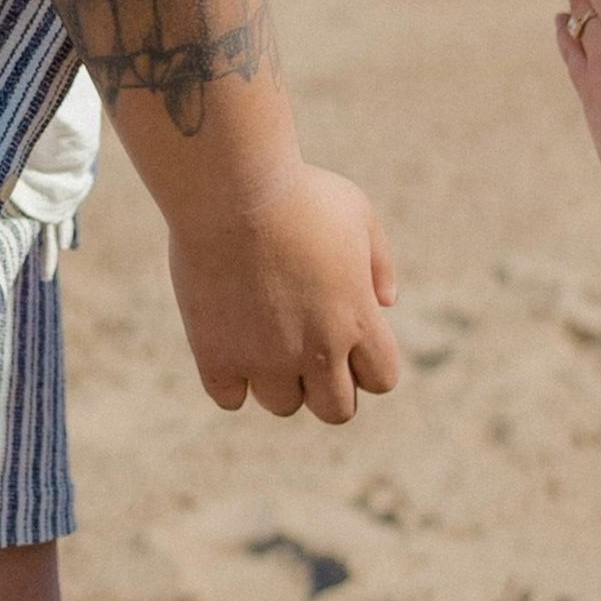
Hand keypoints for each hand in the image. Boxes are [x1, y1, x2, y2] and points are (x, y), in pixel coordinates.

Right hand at [165, 162, 402, 423]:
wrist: (232, 189)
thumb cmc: (299, 193)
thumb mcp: (357, 213)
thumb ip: (379, 262)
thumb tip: (385, 303)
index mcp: (358, 320)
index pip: (382, 380)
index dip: (368, 364)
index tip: (347, 336)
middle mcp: (316, 350)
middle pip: (336, 412)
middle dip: (327, 386)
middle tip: (307, 350)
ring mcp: (264, 358)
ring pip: (282, 405)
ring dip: (278, 380)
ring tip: (264, 335)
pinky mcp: (216, 355)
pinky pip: (229, 398)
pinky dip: (232, 379)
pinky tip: (229, 342)